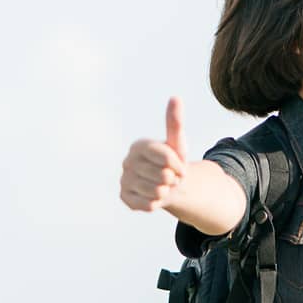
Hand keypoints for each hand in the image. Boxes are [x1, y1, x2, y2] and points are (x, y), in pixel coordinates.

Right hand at [120, 97, 188, 211]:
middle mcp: (127, 161)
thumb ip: (175, 122)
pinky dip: (157, 203)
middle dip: (173, 179)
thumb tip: (175, 97)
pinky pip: (149, 205)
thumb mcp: (177, 143)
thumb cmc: (173, 162)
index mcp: (139, 145)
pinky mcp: (124, 198)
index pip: (166, 157)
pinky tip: (154, 196)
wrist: (169, 185)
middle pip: (163, 176)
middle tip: (170, 177)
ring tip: (163, 186)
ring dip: (166, 192)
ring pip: (157, 192)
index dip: (179, 165)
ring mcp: (123, 180)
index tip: (179, 166)